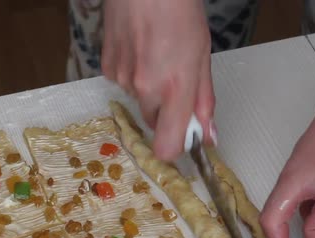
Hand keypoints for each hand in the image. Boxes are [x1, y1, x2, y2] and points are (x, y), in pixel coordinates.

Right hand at [102, 0, 216, 159]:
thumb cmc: (180, 12)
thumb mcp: (202, 58)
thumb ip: (204, 102)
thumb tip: (208, 137)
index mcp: (175, 89)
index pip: (167, 147)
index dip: (175, 146)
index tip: (183, 134)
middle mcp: (145, 89)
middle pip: (154, 123)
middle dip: (166, 110)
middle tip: (174, 79)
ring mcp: (122, 79)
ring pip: (139, 101)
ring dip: (148, 88)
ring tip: (156, 55)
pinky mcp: (107, 68)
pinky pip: (123, 84)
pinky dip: (132, 73)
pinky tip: (139, 48)